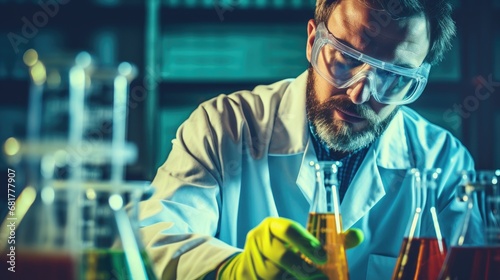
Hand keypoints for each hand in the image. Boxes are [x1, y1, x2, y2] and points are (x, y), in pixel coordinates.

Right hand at [217, 217, 362, 278]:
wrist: (252, 266)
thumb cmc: (285, 251)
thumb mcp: (303, 242)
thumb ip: (331, 240)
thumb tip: (358, 235)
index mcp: (273, 226)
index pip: (288, 229)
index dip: (306, 242)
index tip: (323, 257)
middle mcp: (259, 239)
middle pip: (281, 255)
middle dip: (303, 269)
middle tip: (323, 279)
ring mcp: (251, 259)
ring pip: (274, 273)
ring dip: (294, 279)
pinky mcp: (248, 275)